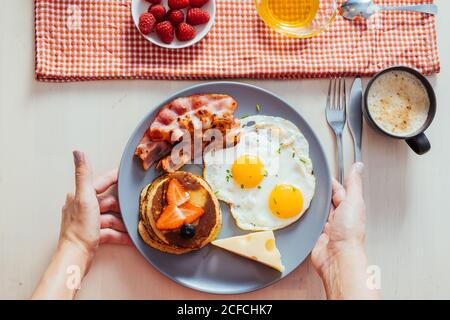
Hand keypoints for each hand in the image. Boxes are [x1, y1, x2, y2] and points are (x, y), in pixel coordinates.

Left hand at [59, 151, 130, 266]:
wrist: (76, 257)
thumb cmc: (79, 228)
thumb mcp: (85, 197)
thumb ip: (84, 175)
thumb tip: (78, 152)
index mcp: (80, 196)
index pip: (101, 183)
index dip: (114, 178)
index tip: (126, 173)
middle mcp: (83, 207)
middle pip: (108, 202)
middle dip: (121, 207)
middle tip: (135, 207)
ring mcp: (89, 222)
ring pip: (111, 218)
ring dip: (123, 222)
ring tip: (135, 225)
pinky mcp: (93, 236)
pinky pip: (110, 232)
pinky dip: (120, 235)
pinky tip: (130, 238)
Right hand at [311, 163, 377, 298]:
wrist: (337, 257)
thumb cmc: (349, 234)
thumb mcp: (353, 202)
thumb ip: (354, 184)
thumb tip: (358, 167)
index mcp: (350, 208)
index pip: (339, 190)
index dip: (331, 181)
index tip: (322, 173)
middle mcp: (339, 217)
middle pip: (328, 200)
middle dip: (319, 192)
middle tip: (309, 182)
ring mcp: (328, 226)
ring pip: (318, 210)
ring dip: (312, 204)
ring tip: (302, 194)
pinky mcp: (317, 234)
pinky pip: (311, 222)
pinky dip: (306, 217)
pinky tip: (300, 212)